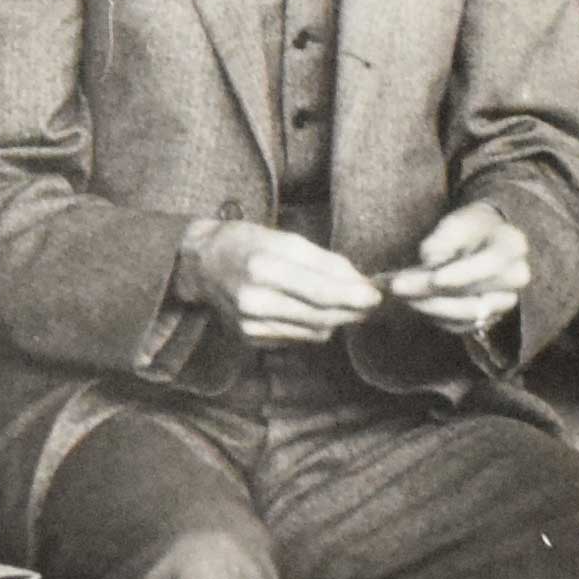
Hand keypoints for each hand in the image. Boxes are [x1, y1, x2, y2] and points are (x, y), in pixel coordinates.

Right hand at [179, 220, 381, 344]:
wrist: (202, 265)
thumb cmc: (246, 243)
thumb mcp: (284, 239)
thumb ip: (323, 261)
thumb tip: (359, 282)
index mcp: (263, 268)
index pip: (321, 290)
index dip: (353, 295)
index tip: (376, 295)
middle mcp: (254, 301)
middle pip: (320, 316)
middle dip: (351, 310)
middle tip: (370, 303)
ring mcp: (251, 325)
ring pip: (313, 331)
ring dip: (335, 319)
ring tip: (345, 305)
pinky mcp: (251, 339)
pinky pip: (297, 338)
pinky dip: (312, 326)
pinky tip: (312, 312)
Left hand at [383, 202, 529, 336]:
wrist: (486, 240)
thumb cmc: (470, 227)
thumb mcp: (455, 222)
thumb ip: (442, 240)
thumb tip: (428, 264)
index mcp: (513, 246)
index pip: (490, 264)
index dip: (461, 275)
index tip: (432, 278)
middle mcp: (516, 278)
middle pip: (475, 295)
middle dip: (433, 294)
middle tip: (398, 287)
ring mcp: (504, 302)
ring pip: (467, 315)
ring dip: (431, 308)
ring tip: (401, 296)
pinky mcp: (489, 318)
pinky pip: (461, 326)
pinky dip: (436, 317)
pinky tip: (414, 304)